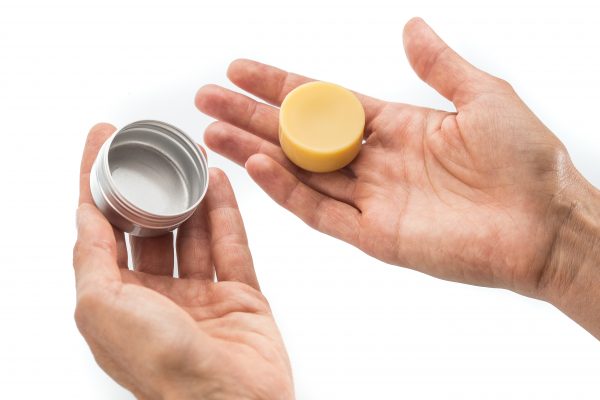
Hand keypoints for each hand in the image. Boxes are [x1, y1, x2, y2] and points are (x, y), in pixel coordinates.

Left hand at [73, 124, 293, 399]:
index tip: (100, 141)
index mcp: (117, 302)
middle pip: (150, 228)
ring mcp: (200, 297)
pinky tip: (219, 183)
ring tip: (190, 157)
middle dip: (149, 187)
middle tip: (154, 148)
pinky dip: (226, 213)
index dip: (95, 182)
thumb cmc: (162, 367)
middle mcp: (156, 298)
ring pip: (194, 233)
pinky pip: (232, 246)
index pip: (99, 229)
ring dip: (190, 195)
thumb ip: (90, 258)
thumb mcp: (102, 309)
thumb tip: (84, 215)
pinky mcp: (240, 297)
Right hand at [195, 19, 599, 334]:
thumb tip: (409, 28)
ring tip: (214, 132)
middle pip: (300, 137)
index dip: (281, 86)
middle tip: (207, 99)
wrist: (546, 223)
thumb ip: (438, 65)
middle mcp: (376, 162)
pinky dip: (287, 189)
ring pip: (300, 173)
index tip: (241, 70)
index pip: (324, 103)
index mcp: (396, 127)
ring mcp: (372, 200)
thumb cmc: (526, 161)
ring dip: (256, 151)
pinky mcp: (374, 235)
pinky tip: (258, 164)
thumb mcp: (482, 96)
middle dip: (252, 116)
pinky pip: (320, 210)